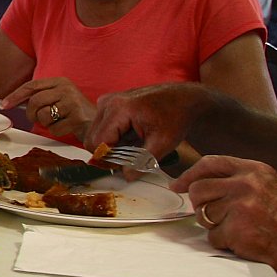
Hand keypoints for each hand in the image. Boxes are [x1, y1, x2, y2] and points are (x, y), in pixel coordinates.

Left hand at [1, 77, 93, 140]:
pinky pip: (54, 128)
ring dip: (45, 123)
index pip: (31, 86)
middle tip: (37, 119)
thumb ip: (38, 97)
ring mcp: (73, 102)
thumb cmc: (72, 112)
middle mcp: (66, 89)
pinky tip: (66, 127)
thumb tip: (10, 102)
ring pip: (43, 115)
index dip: (15, 96)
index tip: (4, 105)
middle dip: (31, 114)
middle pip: (34, 102)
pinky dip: (56, 131)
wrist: (98, 123)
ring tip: (56, 121)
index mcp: (60, 81)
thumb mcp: (56, 98)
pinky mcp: (77, 118)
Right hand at [88, 82, 207, 162]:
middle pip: (93, 138)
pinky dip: (113, 138)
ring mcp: (106, 102)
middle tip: (130, 160)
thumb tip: (126, 177)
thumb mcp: (163, 143)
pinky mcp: (109, 104)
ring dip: (111, 146)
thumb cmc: (176, 117)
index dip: (107, 159)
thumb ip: (142, 161)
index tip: (123, 168)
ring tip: (133, 147)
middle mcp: (107, 102)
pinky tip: (131, 139)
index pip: (98, 142)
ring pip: (96, 134)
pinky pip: (101, 128)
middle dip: (109, 153)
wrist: (184, 99)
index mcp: (118, 109)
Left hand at [172, 156, 276, 276]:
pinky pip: (212, 237)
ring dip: (215, 226)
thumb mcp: (268, 188)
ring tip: (239, 228)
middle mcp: (247, 185)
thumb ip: (237, 181)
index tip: (177, 184)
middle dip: (201, 205)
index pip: (210, 163)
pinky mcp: (236, 230)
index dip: (189, 174)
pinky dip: (224, 243)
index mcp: (255, 171)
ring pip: (202, 214)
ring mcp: (240, 207)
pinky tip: (243, 241)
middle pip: (198, 189)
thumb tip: (198, 182)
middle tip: (217, 216)